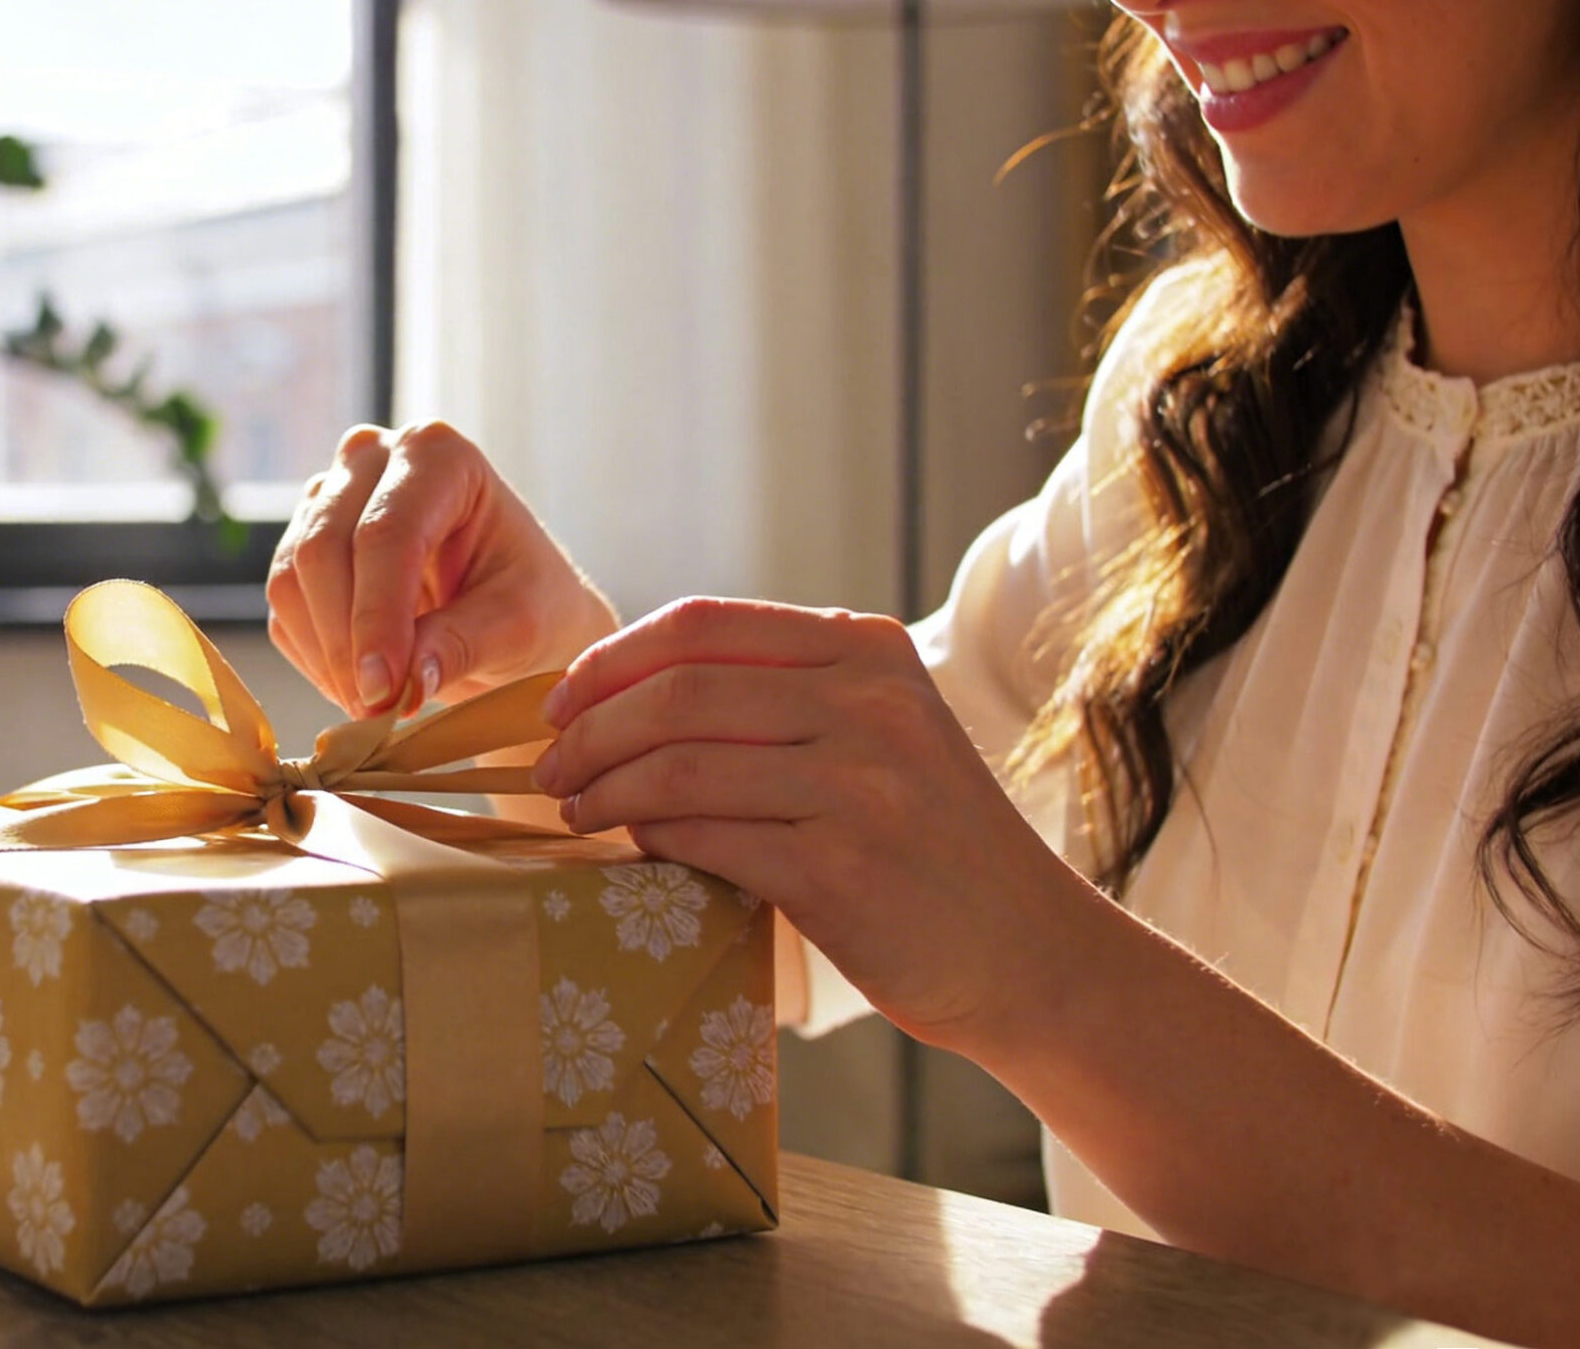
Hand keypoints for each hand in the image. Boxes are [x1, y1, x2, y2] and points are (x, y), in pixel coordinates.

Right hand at [266, 421, 617, 716]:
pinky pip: (285, 611)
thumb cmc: (531, 603)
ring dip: (327, 657)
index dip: (377, 616)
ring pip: (290, 580)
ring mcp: (328, 499)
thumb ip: (461, 645)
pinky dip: (316, 660)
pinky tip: (361, 686)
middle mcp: (372, 459)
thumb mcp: (519, 626)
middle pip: (324, 549)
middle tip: (378, 711)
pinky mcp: (302, 548)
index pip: (385, 532)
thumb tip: (402, 686)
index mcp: (438, 454)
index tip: (382, 691)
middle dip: (346, 642)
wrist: (515, 614)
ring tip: (376, 709)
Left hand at [531, 597, 1091, 1053]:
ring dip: (603, 787)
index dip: (612, 659)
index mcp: (868, 650)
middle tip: (550, 765)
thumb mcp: (879, 733)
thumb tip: (626, 694)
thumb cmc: (929, 847)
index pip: (703, 625)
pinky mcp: (840, 867)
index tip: (561, 702)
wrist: (1029, 953)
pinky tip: (626, 851)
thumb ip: (782, 698)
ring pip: (678, 762)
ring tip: (573, 809)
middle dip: (589, 728)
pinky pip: (703, 835)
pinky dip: (647, 839)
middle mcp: (868, 702)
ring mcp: (858, 783)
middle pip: (678, 690)